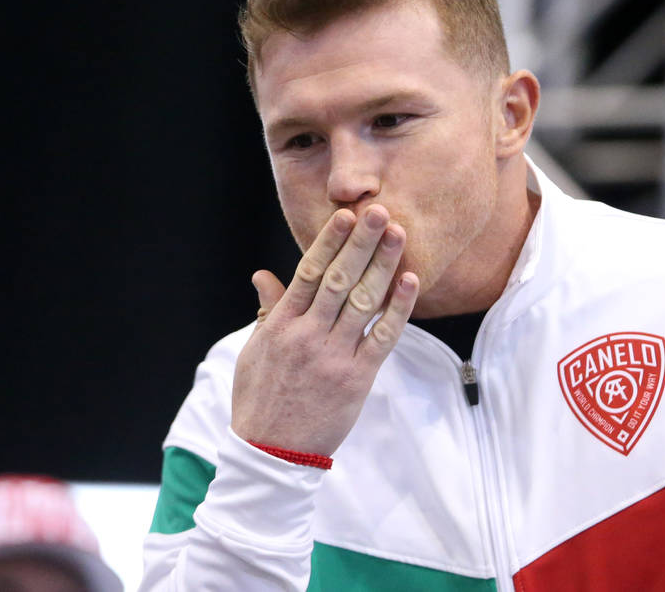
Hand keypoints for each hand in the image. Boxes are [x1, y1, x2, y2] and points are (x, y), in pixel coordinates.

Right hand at [231, 205, 419, 455]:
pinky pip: (383, 338)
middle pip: (339, 279)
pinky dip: (398, 309)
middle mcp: (307, 335)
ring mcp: (334, 356)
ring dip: (383, 265)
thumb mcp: (254, 352)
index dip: (328, 242)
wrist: (271, 452)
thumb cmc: (259, 400)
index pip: (307, 273)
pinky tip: (410, 281)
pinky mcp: (356, 378)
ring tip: (397, 234)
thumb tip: (263, 275)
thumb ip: (267, 311)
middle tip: (378, 211)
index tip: (344, 215)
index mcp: (280, 326)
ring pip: (363, 302)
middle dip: (360, 243)